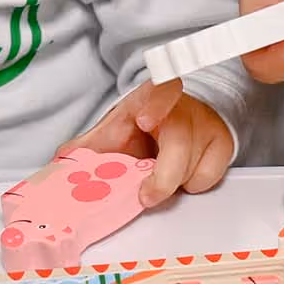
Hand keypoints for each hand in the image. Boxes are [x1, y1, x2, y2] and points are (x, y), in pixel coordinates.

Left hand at [66, 82, 236, 207]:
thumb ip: (88, 146)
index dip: (156, 103)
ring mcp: (205, 125)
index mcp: (152, 97)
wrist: (182, 119)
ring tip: (159, 174)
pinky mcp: (223, 145)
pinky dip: (191, 185)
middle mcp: (183, 107)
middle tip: (146, 195)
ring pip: (192, 165)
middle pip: (180, 140)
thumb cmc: (144, 125)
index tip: (144, 120)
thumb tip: (60, 162)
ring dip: (172, 182)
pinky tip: (181, 174)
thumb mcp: (114, 131)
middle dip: (163, 174)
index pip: (162, 88)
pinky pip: (208, 177)